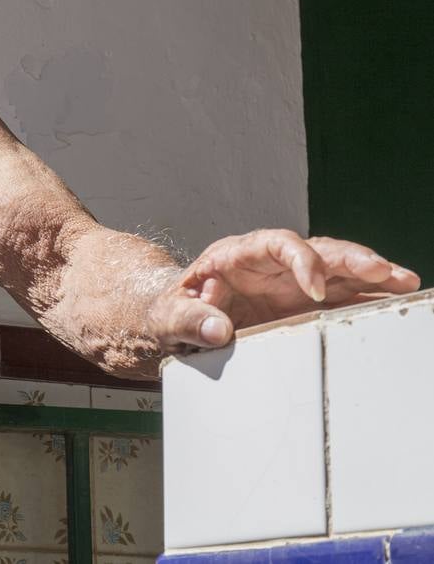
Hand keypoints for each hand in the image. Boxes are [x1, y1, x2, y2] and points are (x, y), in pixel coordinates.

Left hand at [148, 229, 420, 352]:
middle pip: (316, 249)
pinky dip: (368, 296)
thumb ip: (188, 319)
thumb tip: (216, 328)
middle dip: (351, 259)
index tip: (314, 290)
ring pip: (337, 268)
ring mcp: (290, 280)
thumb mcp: (167, 316)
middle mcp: (269, 262)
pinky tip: (396, 300)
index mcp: (234, 256)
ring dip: (371, 274)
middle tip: (384, 272)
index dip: (299, 260)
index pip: (274, 244)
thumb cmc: (169, 312)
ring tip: (405, 282)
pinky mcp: (304, 301)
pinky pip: (341, 293)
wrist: (173, 320)